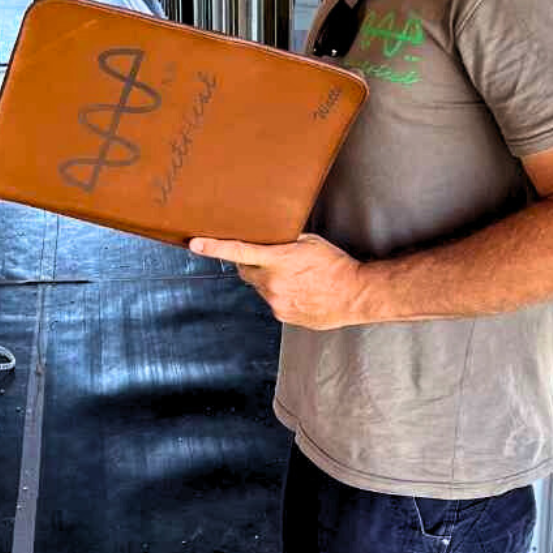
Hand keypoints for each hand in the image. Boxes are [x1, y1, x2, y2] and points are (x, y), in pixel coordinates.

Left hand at [188, 234, 369, 330]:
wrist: (357, 294)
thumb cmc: (336, 265)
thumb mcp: (309, 242)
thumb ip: (283, 240)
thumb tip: (267, 236)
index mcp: (279, 259)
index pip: (239, 251)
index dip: (214, 247)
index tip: (195, 243)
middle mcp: (273, 282)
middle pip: (245, 270)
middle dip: (251, 263)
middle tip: (270, 259)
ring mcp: (276, 301)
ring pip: (259, 287)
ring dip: (268, 280)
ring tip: (295, 278)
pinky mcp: (283, 315)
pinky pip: (271, 301)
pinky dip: (279, 295)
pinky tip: (298, 291)